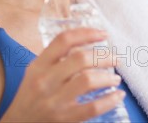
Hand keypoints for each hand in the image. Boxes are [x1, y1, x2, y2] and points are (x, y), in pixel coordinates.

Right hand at [0, 28, 124, 121]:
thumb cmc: (30, 96)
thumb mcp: (35, 73)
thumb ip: (55, 58)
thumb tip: (86, 41)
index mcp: (38, 66)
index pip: (64, 40)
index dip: (87, 33)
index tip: (103, 34)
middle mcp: (45, 81)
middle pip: (80, 59)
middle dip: (104, 56)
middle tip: (116, 59)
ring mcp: (54, 101)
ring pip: (87, 80)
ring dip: (108, 77)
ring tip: (116, 78)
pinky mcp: (64, 119)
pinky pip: (92, 107)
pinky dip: (110, 100)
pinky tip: (118, 96)